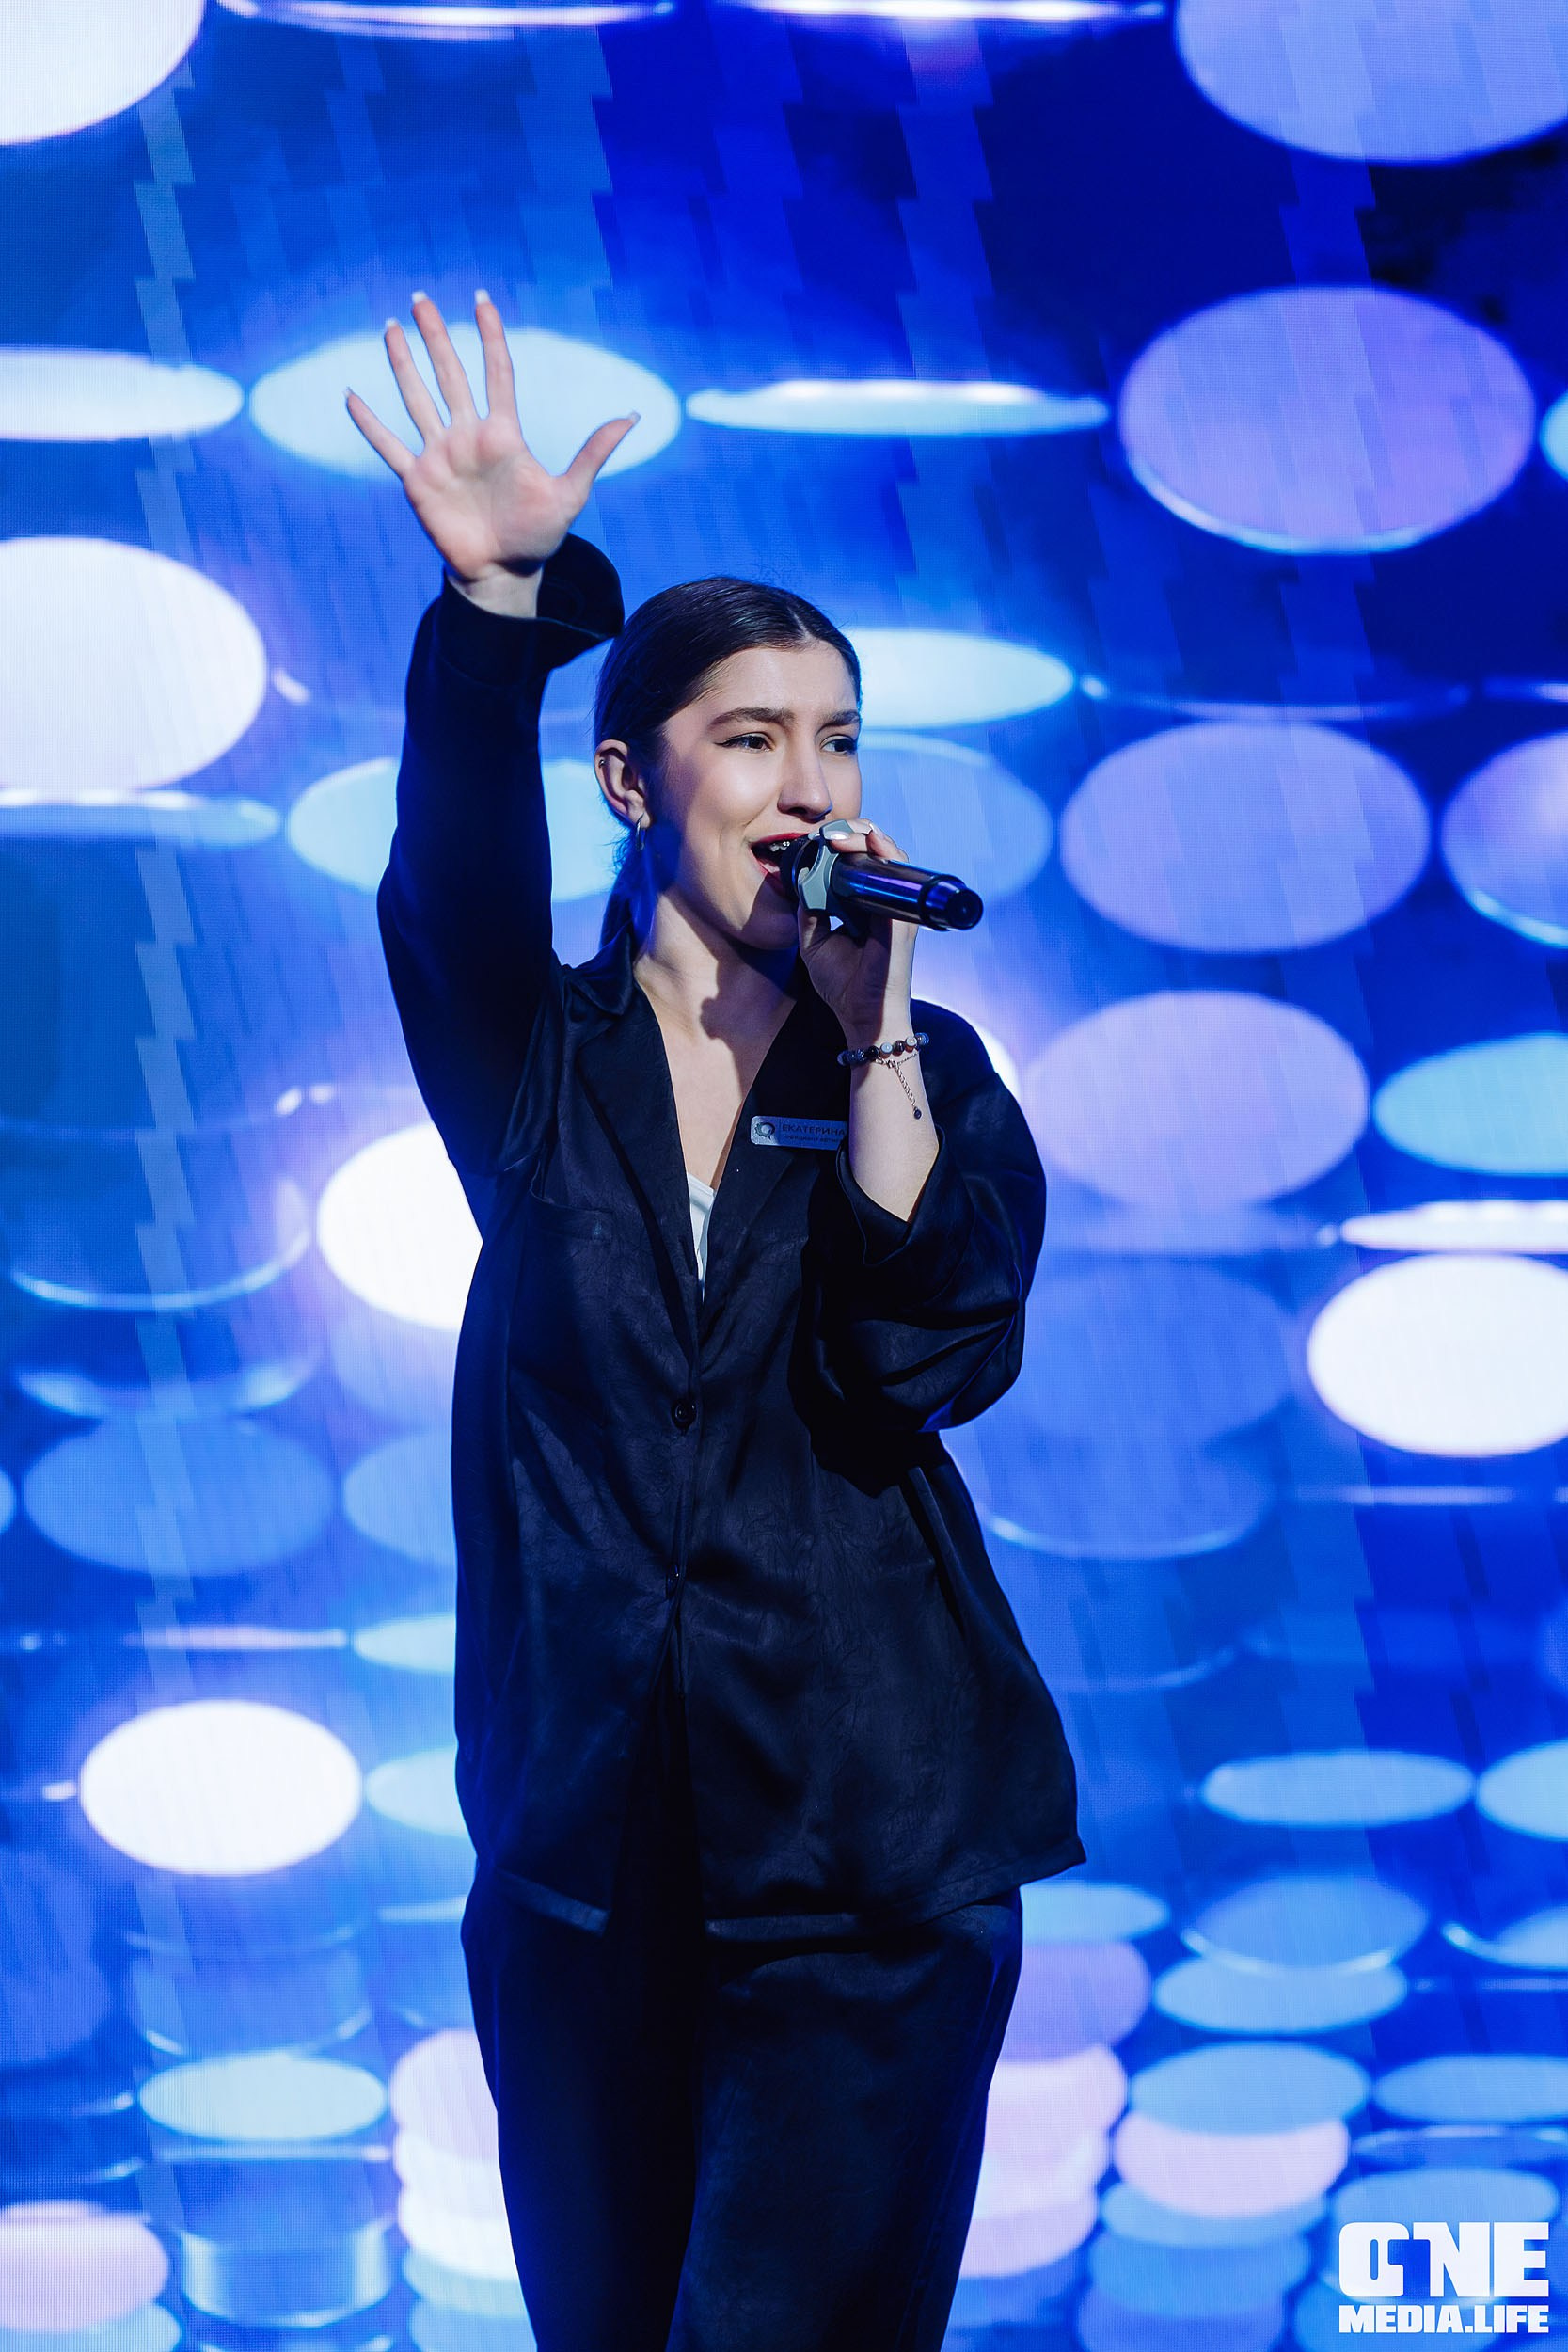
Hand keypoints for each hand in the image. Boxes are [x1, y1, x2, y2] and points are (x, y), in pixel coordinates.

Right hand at [344, 291, 636, 615]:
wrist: (504, 573)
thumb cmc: (538, 536)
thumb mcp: (570, 494)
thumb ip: (593, 454)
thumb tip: (631, 417)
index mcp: (502, 433)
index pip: (496, 373)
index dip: (490, 336)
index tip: (482, 300)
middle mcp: (468, 436)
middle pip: (449, 374)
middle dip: (435, 335)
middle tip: (421, 297)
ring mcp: (440, 456)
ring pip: (417, 398)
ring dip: (403, 364)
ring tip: (391, 327)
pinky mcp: (418, 480)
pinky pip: (389, 446)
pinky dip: (370, 424)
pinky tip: (352, 396)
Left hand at [796, 820, 918, 1048]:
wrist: (861, 1017)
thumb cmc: (843, 984)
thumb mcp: (813, 940)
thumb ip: (808, 910)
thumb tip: (802, 878)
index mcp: (865, 904)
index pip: (860, 860)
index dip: (843, 842)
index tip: (819, 838)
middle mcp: (885, 902)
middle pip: (877, 851)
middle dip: (853, 832)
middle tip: (828, 832)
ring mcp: (897, 909)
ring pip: (890, 857)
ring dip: (867, 836)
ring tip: (840, 835)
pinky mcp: (902, 920)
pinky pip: (900, 879)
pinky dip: (886, 855)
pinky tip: (869, 843)